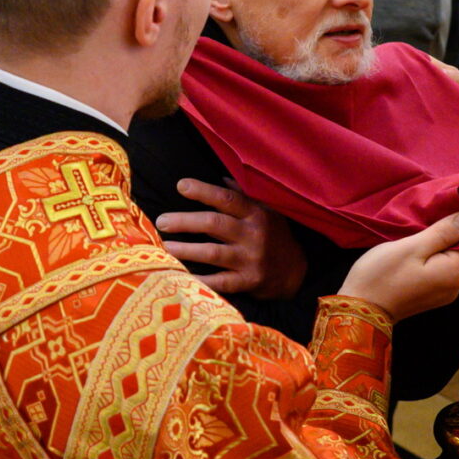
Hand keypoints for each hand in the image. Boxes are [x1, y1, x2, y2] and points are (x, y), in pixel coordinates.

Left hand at [156, 178, 308, 298]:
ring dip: (186, 249)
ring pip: (213, 253)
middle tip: (161, 221)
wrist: (296, 272)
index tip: (180, 185)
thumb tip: (219, 176)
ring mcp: (251, 260)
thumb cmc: (274, 236)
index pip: (226, 199)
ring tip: (166, 246)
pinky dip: (201, 280)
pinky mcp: (248, 282)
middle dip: (184, 221)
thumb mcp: (266, 211)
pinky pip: (220, 282)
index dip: (203, 191)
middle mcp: (253, 235)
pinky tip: (182, 275)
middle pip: (214, 224)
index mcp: (256, 214)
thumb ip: (242, 195)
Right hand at [341, 211, 458, 321]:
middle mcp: (457, 285)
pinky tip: (419, 250)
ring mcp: (445, 292)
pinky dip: (437, 256)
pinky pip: (445, 269)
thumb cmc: (382, 275)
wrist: (360, 310)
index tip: (446, 213)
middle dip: (456, 233)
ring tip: (422, 234)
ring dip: (444, 244)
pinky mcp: (433, 294)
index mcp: (455, 272)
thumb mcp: (412, 246)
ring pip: (457, 259)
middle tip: (431, 221)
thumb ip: (443, 232)